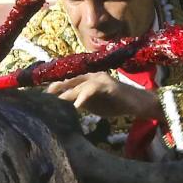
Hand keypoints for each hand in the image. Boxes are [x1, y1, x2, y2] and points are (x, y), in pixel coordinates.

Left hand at [46, 72, 162, 118]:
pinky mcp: (109, 84)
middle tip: (43, 97)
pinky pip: (92, 90)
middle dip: (56, 88)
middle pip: (70, 80)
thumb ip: (81, 103)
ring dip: (66, 94)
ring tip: (55, 102)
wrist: (139, 104)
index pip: (69, 82)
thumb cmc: (117, 104)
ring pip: (79, 85)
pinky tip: (75, 106)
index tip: (43, 96)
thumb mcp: (94, 105)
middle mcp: (93, 76)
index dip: (56, 87)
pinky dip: (83, 98)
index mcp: (89, 80)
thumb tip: (65, 107)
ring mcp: (101, 78)